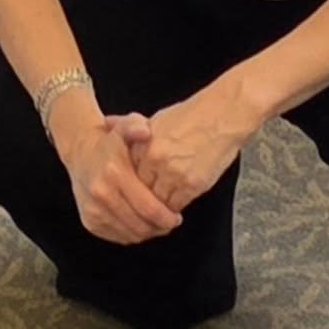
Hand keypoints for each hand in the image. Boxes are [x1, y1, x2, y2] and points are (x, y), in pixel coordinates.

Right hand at [59, 114, 183, 245]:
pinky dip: (132, 234)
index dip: (168, 217)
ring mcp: (93, 210)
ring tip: (155, 222)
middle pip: (142, 226)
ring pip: (131, 235)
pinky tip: (138, 222)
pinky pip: (119, 237)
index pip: (149, 208)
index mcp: (114, 173)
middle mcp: (101, 194)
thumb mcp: (123, 127)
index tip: (177, 216)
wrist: (79, 151)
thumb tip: (146, 131)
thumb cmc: (109, 143)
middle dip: (160, 227)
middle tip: (169, 221)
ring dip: (148, 232)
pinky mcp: (89, 221)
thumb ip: (136, 126)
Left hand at [110, 80, 259, 213]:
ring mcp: (173, 172)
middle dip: (140, 197)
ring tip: (157, 211)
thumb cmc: (189, 116)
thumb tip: (107, 123)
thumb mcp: (155, 119)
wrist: (220, 117)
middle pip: (139, 188)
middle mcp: (154, 158)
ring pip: (157, 201)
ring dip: (157, 207)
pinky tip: (173, 208)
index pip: (127, 171)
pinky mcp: (192, 184)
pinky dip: (174, 209)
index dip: (128, 182)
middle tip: (141, 206)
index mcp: (142, 142)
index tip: (129, 188)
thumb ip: (131, 129)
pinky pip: (176, 205)